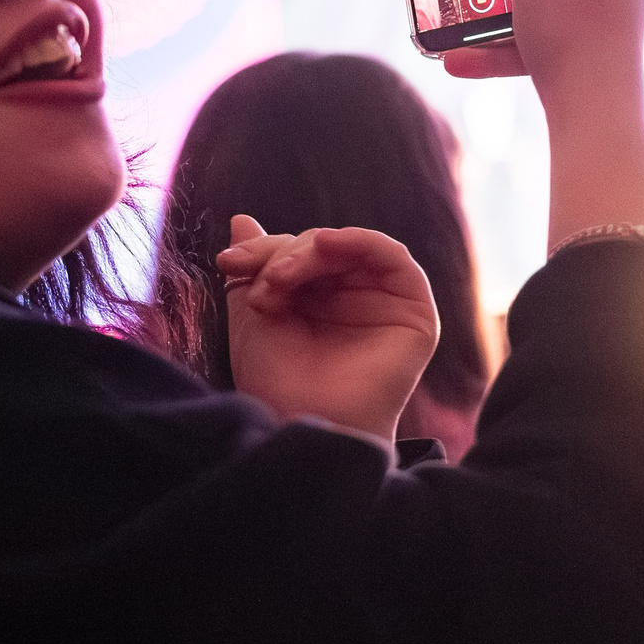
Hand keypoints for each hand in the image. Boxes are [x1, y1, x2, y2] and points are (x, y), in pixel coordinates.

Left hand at [219, 215, 439, 444]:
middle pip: (323, 249)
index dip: (264, 252)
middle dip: (282, 254)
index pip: (297, 255)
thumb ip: (255, 267)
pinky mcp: (414, 315)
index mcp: (320, 303)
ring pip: (352, 248)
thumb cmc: (277, 382)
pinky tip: (325, 246)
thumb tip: (241, 219)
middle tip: (256, 280)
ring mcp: (385, 306)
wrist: (303, 424)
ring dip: (311, 250)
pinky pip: (394, 257)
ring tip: (279, 277)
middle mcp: (355, 301)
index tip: (228, 264)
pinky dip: (358, 241)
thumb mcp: (254, 315)